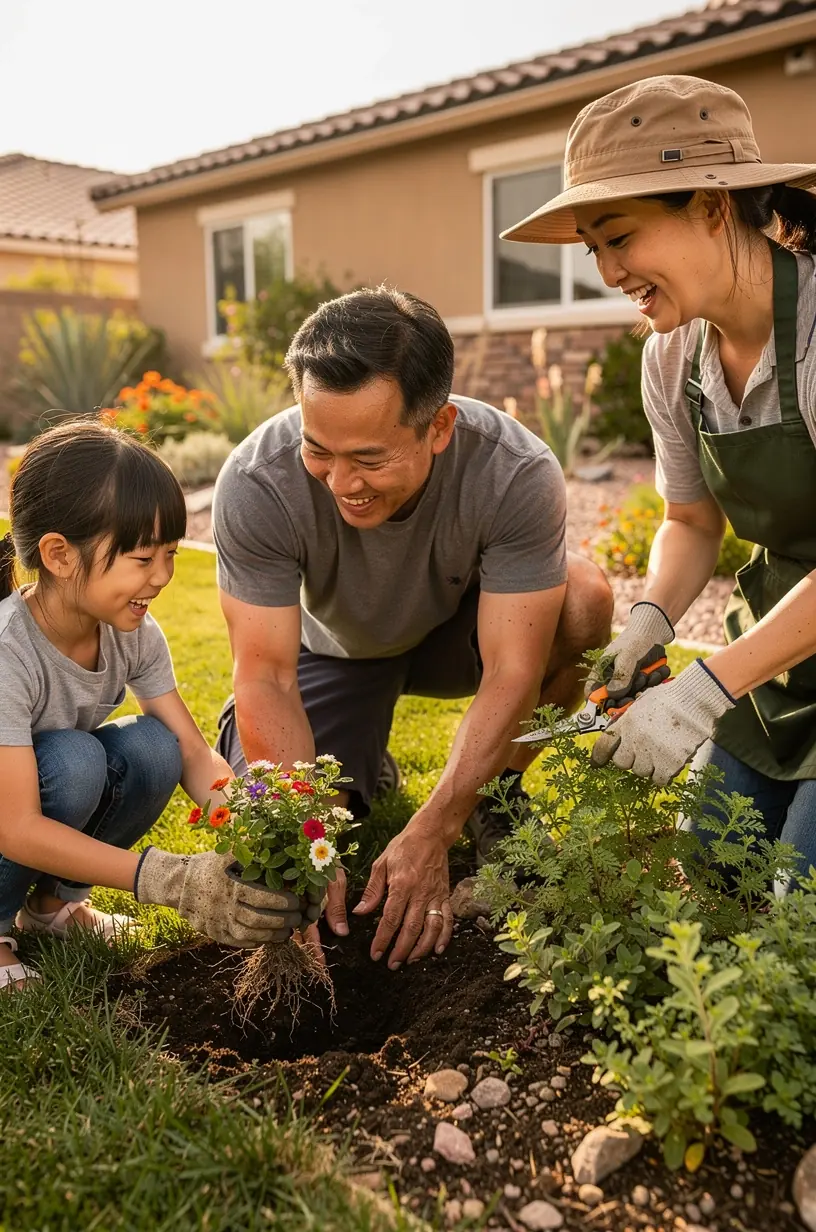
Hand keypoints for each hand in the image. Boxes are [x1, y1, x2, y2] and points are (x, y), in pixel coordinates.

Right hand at [135, 849, 303, 947]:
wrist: (180, 887)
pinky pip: (240, 943)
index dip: (283, 901)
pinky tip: (271, 937)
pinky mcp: (217, 935)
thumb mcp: (224, 853)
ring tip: (289, 930)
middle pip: (260, 919)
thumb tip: (267, 833)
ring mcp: (220, 924)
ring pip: (252, 935)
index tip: (298, 900)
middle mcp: (226, 908)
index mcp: (232, 887)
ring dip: (274, 935)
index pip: (263, 898)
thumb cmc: (208, 867)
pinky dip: (258, 942)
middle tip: (299, 916)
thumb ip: (246, 846)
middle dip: (283, 920)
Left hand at [352, 820, 452, 969]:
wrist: (430, 834)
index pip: (391, 919)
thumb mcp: (381, 864)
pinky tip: (437, 950)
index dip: (383, 939)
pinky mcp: (446, 895)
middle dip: (401, 950)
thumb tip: (360, 913)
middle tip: (392, 964)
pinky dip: (444, 937)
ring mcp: (435, 895)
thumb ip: (372, 890)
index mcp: (401, 884)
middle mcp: (420, 892)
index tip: (376, 954)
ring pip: (431, 929)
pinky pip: (448, 920)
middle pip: (411, 929)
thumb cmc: (403, 847)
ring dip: (422, 948)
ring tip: (411, 960)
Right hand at [586, 601, 673, 698]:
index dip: (600, 704)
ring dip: (646, 686)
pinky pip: (648, 691)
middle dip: (630, 695)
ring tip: (650, 671)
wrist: (655, 631)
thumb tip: (613, 695)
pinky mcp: (642, 681)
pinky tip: (657, 670)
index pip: (592, 694)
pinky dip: (655, 682)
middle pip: (616, 700)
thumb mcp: (628, 656)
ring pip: (635, 696)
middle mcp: (613, 679)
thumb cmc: (637, 639)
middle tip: (640, 684)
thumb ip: (620, 676)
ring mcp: (628, 681)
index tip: (614, 706)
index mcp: (601, 671)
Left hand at [590, 658, 734, 785]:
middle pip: (621, 763)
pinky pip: (659, 780)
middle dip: (629, 759)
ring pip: (641, 772)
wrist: (694, 701)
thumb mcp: (642, 702)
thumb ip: (628, 719)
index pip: (603, 746)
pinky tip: (670, 763)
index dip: (598, 757)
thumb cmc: (670, 697)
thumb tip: (619, 732)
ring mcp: (651, 754)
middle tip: (642, 752)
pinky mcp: (668, 765)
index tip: (596, 763)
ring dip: (648, 766)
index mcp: (626, 724)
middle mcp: (634, 740)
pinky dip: (663, 775)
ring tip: (661, 752)